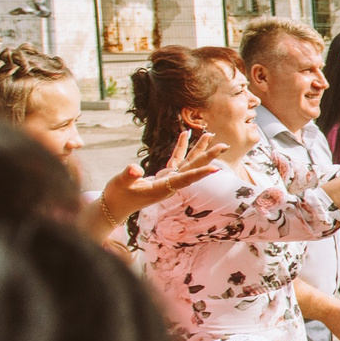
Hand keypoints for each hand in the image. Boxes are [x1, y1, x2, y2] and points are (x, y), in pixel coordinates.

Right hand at [100, 129, 227, 224]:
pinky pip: (175, 159)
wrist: (115, 206)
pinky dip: (180, 147)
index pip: (184, 180)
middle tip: (223, 145)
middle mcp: (170, 184)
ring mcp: (168, 179)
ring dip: (199, 149)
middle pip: (192, 169)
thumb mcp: (119, 185)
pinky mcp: (163, 175)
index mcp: (162, 188)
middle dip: (208, 157)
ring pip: (187, 163)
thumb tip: (135, 169)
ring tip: (210, 135)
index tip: (215, 168)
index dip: (199, 173)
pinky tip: (184, 134)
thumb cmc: (117, 196)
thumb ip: (128, 176)